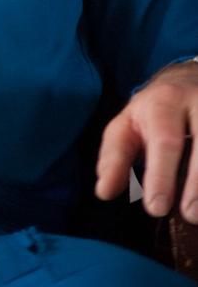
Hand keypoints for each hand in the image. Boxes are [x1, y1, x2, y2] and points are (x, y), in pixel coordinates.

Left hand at [96, 59, 197, 221]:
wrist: (189, 77)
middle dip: (196, 182)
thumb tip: (103, 191)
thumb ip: (115, 156)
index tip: (156, 208)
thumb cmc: (155, 112)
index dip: (161, 175)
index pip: (164, 139)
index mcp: (164, 102)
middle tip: (188, 215)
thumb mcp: (128, 124)